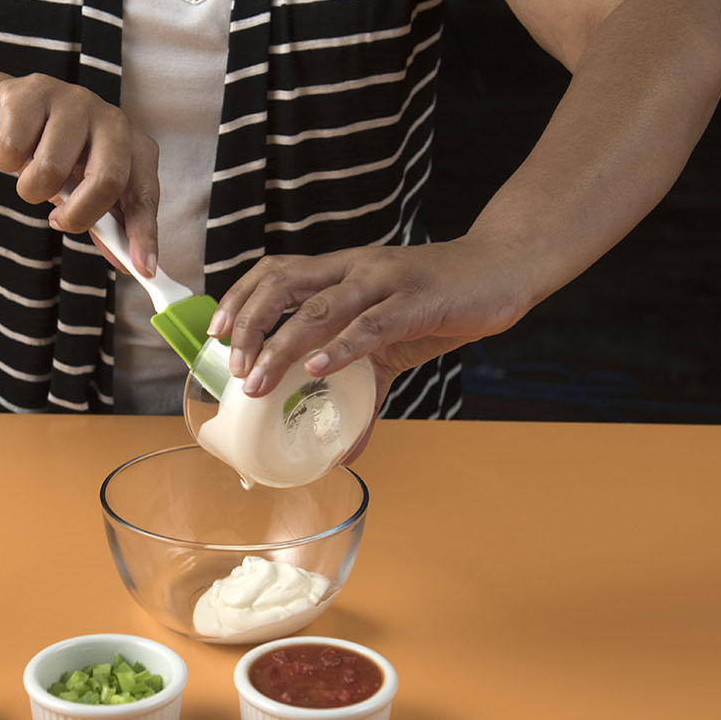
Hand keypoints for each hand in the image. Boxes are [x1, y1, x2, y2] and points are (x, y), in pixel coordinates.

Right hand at [0, 73, 160, 277]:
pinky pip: (14, 148)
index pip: (145, 196)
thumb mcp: (86, 193)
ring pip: (51, 167)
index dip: (144, 234)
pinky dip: (6, 161)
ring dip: (32, 188)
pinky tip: (13, 151)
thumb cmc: (61, 160)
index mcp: (135, 148)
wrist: (15, 117)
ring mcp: (75, 101)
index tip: (143, 269)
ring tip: (31, 179)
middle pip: (106, 179)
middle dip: (78, 215)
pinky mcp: (35, 92)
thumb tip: (126, 263)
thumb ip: (107, 225)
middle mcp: (113, 121)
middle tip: (59, 223)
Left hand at [208, 235, 541, 412]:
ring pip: (318, 307)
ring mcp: (384, 281)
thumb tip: (343, 451)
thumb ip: (363, 389)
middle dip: (248, 324)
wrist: (504, 269)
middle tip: (232, 367)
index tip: (216, 335)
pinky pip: (370, 323)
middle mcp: (354, 268)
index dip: (241, 299)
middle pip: (283, 283)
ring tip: (259, 380)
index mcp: (341, 270)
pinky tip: (317, 370)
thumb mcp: (393, 342)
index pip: (275, 271)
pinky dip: (339, 347)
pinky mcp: (416, 300)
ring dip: (282, 346)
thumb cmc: (443, 300)